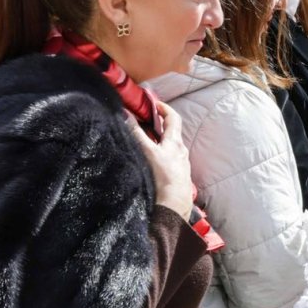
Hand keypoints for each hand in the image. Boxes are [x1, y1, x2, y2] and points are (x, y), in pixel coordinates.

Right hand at [132, 102, 192, 216]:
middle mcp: (181, 150)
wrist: (174, 204)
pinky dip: (162, 153)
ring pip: (171, 146)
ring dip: (161, 139)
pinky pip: (170, 158)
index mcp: (175, 142)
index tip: (154, 103)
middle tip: (149, 118)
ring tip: (147, 138)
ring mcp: (181, 163)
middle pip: (173, 131)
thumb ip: (137, 134)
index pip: (173, 118)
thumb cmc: (163, 176)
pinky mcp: (179, 174)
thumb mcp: (148, 153)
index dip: (164, 108)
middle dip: (162, 123)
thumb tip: (126, 115)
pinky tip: (153, 160)